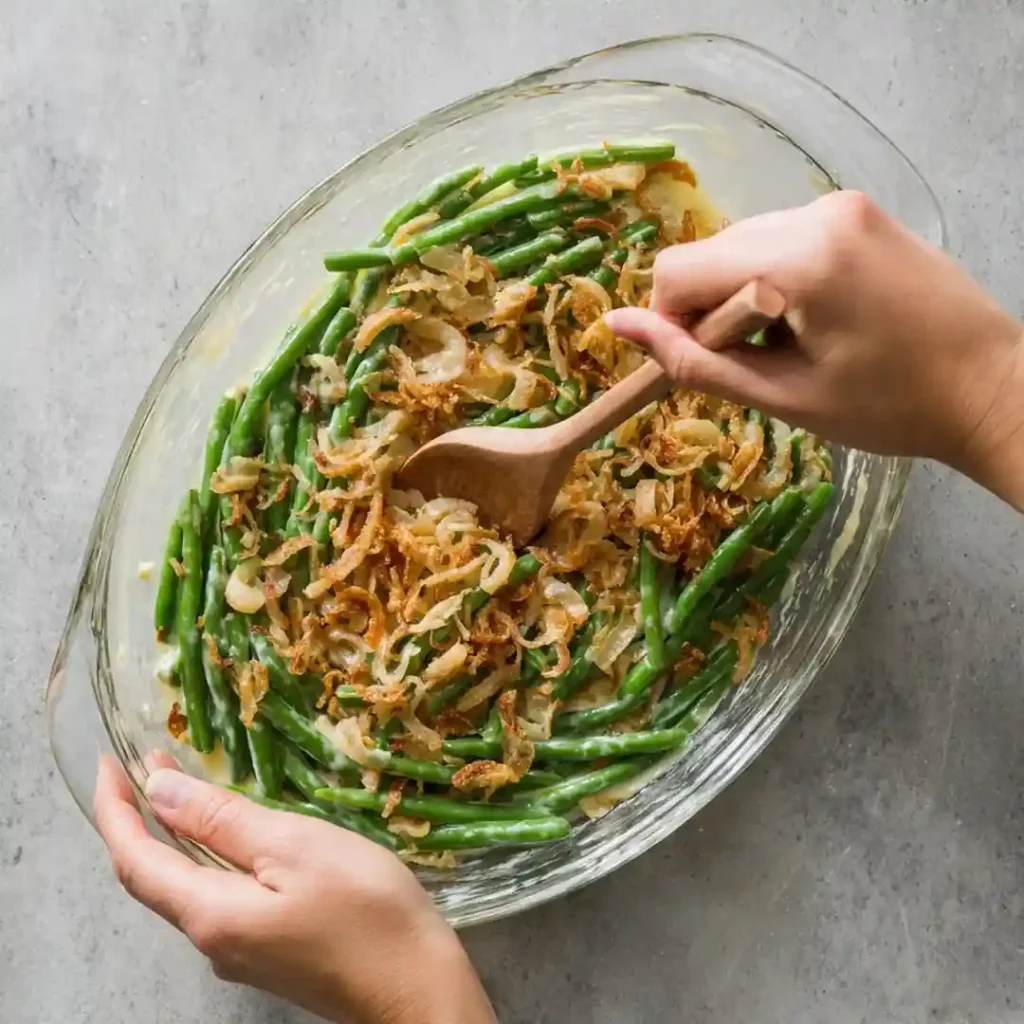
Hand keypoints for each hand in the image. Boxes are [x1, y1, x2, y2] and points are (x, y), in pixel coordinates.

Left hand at [93, 756, 495, 1023]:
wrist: (417, 988)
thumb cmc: (364, 909)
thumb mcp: (295, 847)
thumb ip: (224, 821)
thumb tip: (159, 792)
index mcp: (209, 913)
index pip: (135, 859)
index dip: (115, 809)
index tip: (109, 761)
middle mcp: (212, 939)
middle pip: (153, 878)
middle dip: (140, 819)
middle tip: (147, 764)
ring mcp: (241, 952)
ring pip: (187, 887)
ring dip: (176, 835)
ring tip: (185, 785)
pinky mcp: (269, 953)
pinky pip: (219, 898)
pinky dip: (209, 857)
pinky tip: (233, 835)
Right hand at [604, 191, 1023, 508]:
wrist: (991, 385)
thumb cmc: (890, 408)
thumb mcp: (782, 396)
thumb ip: (693, 361)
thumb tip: (615, 326)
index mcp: (800, 259)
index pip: (678, 270)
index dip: (671, 323)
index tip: (708, 364)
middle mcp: (816, 212)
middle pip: (709, 254)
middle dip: (711, 310)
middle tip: (760, 360)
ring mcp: (840, 205)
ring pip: (742, 245)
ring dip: (742, 296)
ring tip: (794, 342)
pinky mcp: (856, 210)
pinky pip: (780, 239)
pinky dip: (774, 280)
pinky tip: (815, 317)